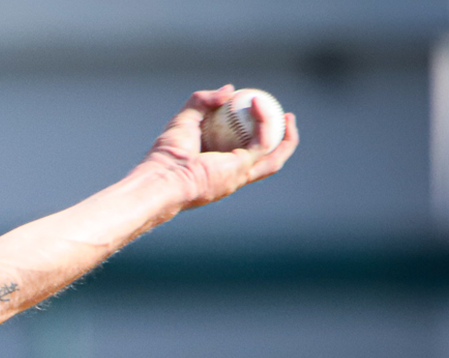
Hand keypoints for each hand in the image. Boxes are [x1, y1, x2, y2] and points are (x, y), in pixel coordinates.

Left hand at [141, 85, 298, 210]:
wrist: (162, 175)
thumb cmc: (166, 154)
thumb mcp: (184, 119)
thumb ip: (203, 101)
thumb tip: (229, 90)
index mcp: (220, 168)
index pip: (246, 153)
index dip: (259, 135)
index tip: (263, 115)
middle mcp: (232, 176)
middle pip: (268, 160)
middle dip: (283, 141)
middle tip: (285, 117)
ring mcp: (238, 176)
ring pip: (273, 155)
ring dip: (285, 135)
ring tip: (287, 115)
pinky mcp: (241, 169)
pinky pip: (262, 142)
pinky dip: (264, 122)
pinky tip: (257, 104)